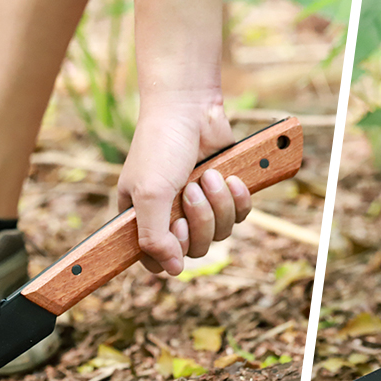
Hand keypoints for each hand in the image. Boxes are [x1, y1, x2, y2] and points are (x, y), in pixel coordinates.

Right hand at [116, 100, 252, 274]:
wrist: (191, 109)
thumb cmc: (160, 147)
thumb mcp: (149, 194)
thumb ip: (154, 237)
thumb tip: (173, 271)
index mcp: (141, 218)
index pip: (154, 260)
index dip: (169, 252)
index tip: (174, 227)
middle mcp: (169, 216)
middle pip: (194, 250)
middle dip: (199, 219)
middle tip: (191, 188)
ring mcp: (198, 207)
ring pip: (219, 235)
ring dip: (217, 204)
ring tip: (209, 175)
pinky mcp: (223, 195)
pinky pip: (239, 217)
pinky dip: (237, 198)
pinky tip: (231, 178)